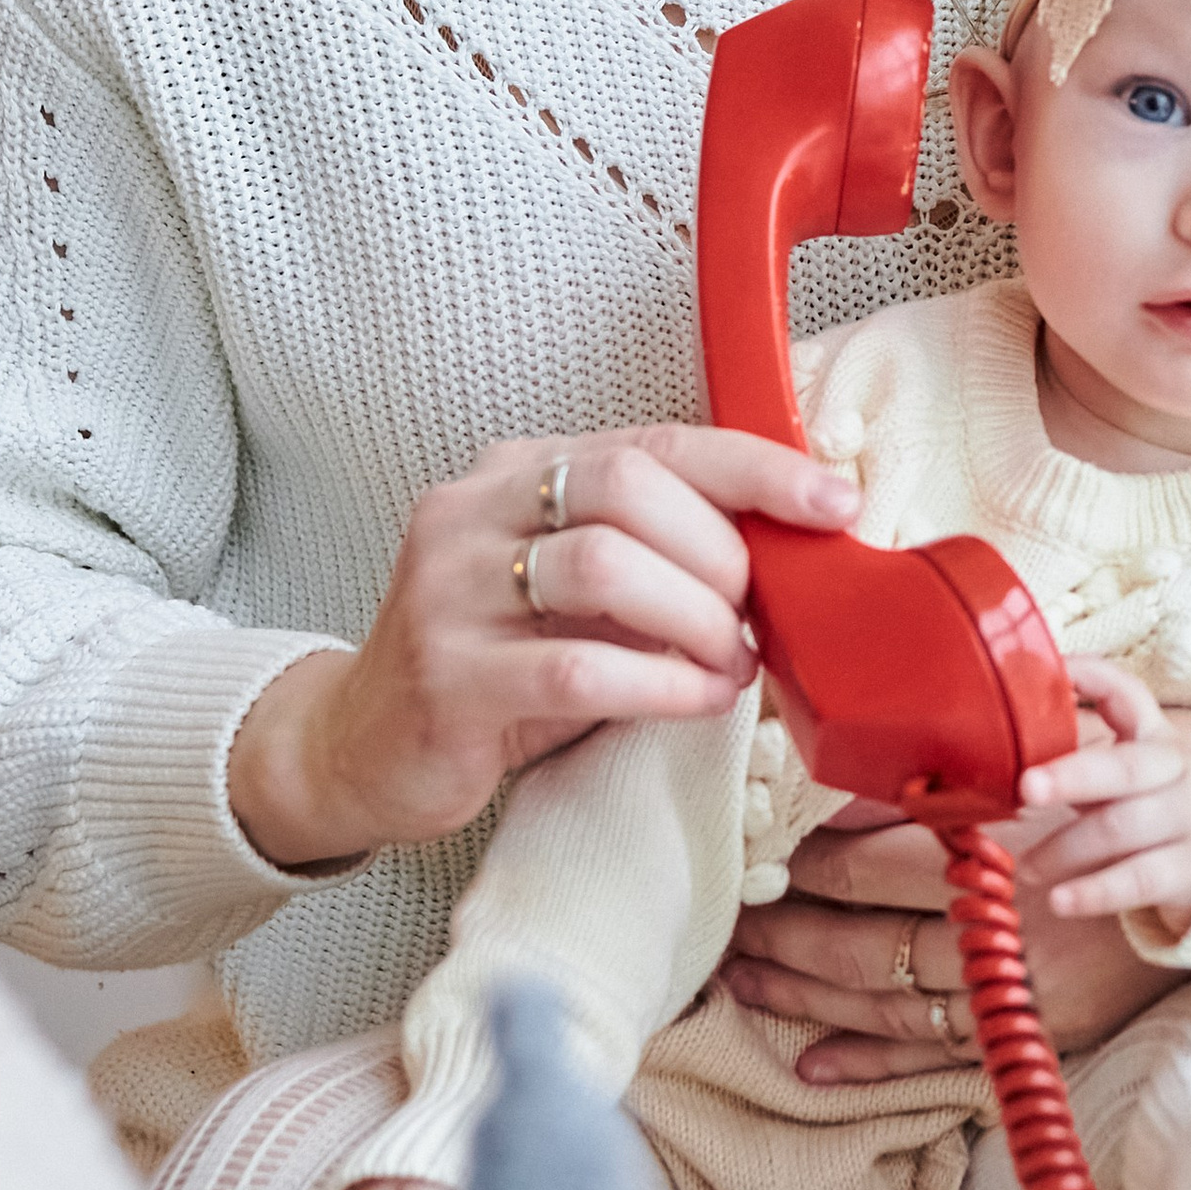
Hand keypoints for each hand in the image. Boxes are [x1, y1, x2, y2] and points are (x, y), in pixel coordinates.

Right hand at [228, 425, 857, 870]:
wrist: (358, 747)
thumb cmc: (492, 665)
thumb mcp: (569, 591)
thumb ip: (651, 555)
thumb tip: (787, 549)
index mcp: (515, 473)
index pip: (652, 442)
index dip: (754, 467)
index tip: (832, 501)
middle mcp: (473, 513)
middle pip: (628, 489)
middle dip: (720, 550)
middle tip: (756, 611)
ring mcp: (450, 592)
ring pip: (605, 569)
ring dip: (697, 619)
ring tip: (731, 661)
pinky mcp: (447, 678)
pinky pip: (579, 669)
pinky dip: (661, 685)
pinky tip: (697, 701)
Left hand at [723, 804, 1167, 1084]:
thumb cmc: (1110, 820)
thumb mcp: (1032, 791)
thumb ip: (942, 802)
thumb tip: (843, 810)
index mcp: (999, 863)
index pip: (879, 871)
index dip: (813, 869)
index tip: (768, 863)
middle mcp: (1003, 936)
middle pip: (870, 946)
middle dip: (789, 939)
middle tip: (730, 930)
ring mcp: (1015, 996)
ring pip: (889, 1006)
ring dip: (810, 999)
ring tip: (745, 984)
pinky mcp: (1030, 1037)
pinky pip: (935, 1063)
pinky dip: (871, 1068)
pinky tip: (812, 1066)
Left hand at [1019, 658, 1190, 935]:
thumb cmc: (1162, 804)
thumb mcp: (1137, 770)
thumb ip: (1086, 758)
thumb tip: (1003, 753)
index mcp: (1155, 738)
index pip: (1128, 695)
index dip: (1091, 678)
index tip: (1054, 672)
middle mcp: (1175, 773)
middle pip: (1124, 768)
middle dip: (1072, 776)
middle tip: (1026, 788)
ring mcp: (1185, 822)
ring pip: (1120, 829)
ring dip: (1064, 849)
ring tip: (1027, 867)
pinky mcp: (1186, 872)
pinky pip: (1137, 880)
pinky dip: (1095, 892)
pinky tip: (1060, 901)